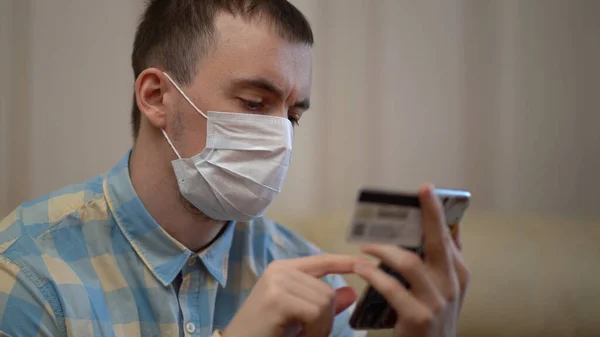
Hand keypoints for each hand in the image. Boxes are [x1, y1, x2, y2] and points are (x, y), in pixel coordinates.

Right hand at [222, 254, 367, 336]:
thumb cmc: (267, 334)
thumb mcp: (300, 319)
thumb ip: (323, 304)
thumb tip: (352, 292)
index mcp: (284, 270)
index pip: (322, 260)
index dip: (346, 262)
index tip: (365, 264)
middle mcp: (280, 270)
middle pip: (328, 290)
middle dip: (326, 320)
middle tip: (307, 335)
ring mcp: (277, 281)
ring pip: (325, 301)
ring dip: (320, 328)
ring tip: (301, 336)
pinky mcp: (276, 298)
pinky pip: (315, 312)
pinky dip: (314, 331)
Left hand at [353, 184, 470, 336]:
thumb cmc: (433, 316)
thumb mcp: (447, 288)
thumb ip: (446, 259)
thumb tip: (449, 225)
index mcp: (459, 274)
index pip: (448, 236)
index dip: (436, 212)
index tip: (426, 189)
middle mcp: (451, 285)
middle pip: (437, 241)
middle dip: (428, 214)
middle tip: (417, 192)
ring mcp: (436, 302)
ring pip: (409, 262)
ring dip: (383, 249)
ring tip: (365, 245)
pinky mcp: (418, 316)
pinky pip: (391, 287)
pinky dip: (372, 275)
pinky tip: (360, 268)